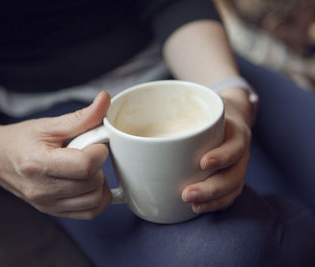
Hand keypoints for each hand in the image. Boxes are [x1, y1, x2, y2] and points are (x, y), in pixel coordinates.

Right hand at [0, 92, 112, 218]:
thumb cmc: (20, 140)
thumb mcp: (49, 124)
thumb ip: (81, 116)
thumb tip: (105, 99)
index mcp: (39, 163)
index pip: (84, 166)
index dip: (99, 152)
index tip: (96, 142)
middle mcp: (42, 189)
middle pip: (92, 183)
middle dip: (100, 165)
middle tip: (89, 152)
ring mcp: (47, 204)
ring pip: (94, 201)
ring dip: (100, 183)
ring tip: (89, 168)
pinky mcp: (52, 211)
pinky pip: (88, 213)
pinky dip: (97, 198)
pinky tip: (90, 183)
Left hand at [181, 88, 253, 212]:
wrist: (228, 115)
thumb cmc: (204, 111)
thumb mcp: (195, 105)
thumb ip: (172, 114)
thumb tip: (128, 133)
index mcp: (233, 130)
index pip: (234, 144)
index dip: (222, 156)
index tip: (202, 163)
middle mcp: (239, 150)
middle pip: (234, 174)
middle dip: (211, 188)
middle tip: (186, 194)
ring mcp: (238, 165)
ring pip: (233, 187)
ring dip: (212, 199)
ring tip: (191, 205)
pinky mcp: (232, 176)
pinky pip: (229, 195)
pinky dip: (214, 204)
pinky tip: (197, 207)